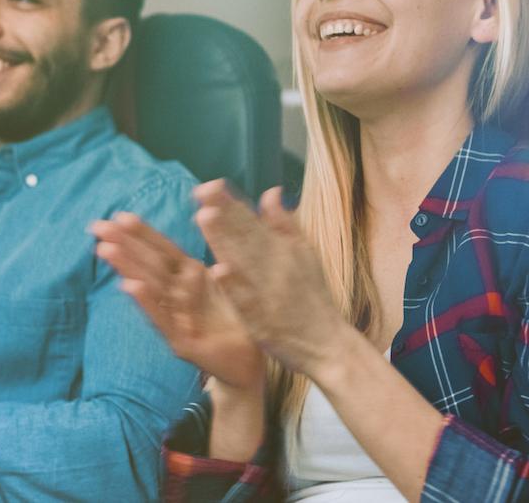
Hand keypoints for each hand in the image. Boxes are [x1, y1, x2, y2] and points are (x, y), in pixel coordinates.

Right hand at [92, 212, 264, 393]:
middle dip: (124, 245)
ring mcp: (177, 321)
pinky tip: (130, 285)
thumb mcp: (233, 286)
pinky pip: (163, 320)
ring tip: (106, 249)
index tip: (120, 215)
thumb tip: (213, 218)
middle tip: (97, 226)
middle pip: (149, 266)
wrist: (253, 365)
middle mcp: (178, 299)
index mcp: (191, 281)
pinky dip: (147, 302)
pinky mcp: (182, 344)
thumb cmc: (243, 323)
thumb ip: (219, 261)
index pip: (163, 252)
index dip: (142, 234)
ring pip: (150, 289)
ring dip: (128, 268)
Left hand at [193, 181, 345, 374]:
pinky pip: (246, 301)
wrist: (327, 343)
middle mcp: (275, 267)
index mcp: (283, 250)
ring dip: (223, 241)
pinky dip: (233, 286)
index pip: (252, 222)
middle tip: (201, 193)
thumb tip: (270, 191)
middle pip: (244, 237)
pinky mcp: (262, 319)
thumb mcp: (306, 254)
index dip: (231, 203)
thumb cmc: (313, 296)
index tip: (210, 185)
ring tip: (204, 218)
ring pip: (241, 263)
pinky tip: (218, 270)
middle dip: (223, 214)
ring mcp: (267, 293)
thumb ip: (284, 223)